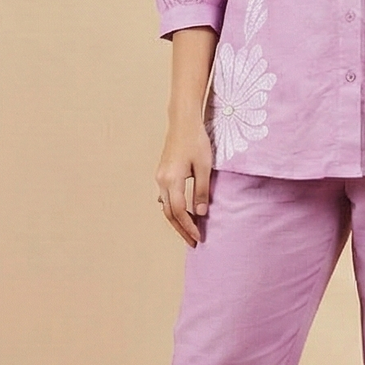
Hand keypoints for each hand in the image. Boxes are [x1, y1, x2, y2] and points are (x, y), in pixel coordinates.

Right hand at [155, 120, 216, 246]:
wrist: (183, 122)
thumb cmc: (196, 141)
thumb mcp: (204, 167)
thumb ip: (201, 191)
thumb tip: (201, 214)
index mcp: (172, 180)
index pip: (179, 211)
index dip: (189, 226)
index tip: (198, 237)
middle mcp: (162, 181)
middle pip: (169, 213)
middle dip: (181, 229)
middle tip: (193, 242)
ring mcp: (160, 177)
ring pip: (165, 206)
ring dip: (177, 220)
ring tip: (189, 230)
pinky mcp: (162, 173)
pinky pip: (165, 197)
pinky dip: (173, 209)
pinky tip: (182, 213)